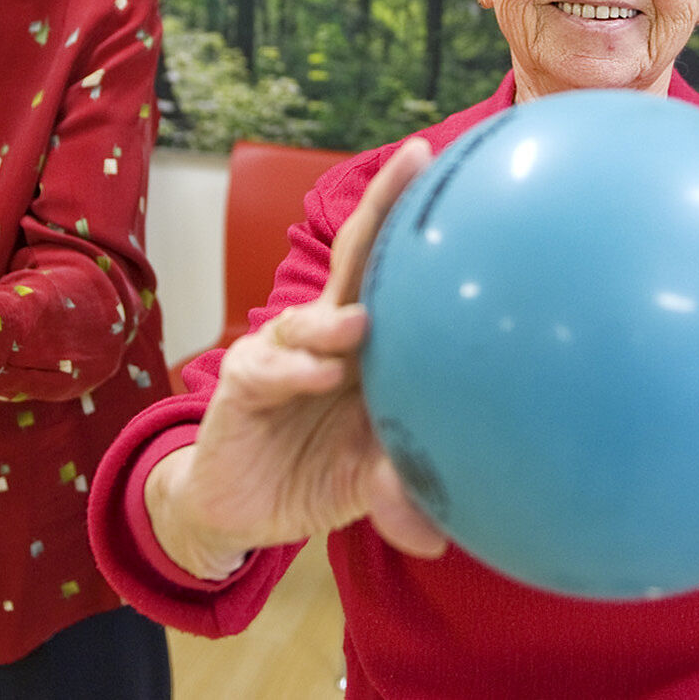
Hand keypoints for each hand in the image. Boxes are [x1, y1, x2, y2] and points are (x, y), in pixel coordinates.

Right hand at [146, 139, 447, 577]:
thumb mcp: (368, 480)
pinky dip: (295, 370)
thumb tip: (439, 536)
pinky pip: (268, 369)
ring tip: (361, 330)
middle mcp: (329, 332)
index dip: (422, 222)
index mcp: (372, 345)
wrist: (241, 509)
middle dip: (383, 208)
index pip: (399, 272)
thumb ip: (400, 489)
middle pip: (355, 261)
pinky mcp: (242, 383)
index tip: (457, 172)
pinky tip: (319, 376)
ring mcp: (281, 351)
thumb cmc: (319, 472)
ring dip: (335, 322)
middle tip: (415, 162)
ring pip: (311, 318)